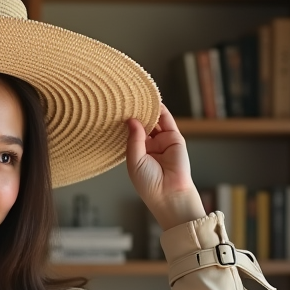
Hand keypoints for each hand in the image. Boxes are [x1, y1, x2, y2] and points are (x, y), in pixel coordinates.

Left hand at [125, 102, 206, 229]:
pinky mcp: (174, 138)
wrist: (169, 193)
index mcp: (137, 153)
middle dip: (136, 113)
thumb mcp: (134, 159)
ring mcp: (162, 141)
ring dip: (147, 109)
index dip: (125, 123)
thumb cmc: (148, 183)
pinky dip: (161, 110)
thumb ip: (134, 138)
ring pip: (154, 121)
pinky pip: (167, 121)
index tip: (115, 110)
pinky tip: (152, 101)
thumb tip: (131, 119)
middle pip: (142, 125)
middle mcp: (149, 146)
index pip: (130, 133)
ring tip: (137, 96)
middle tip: (124, 99)